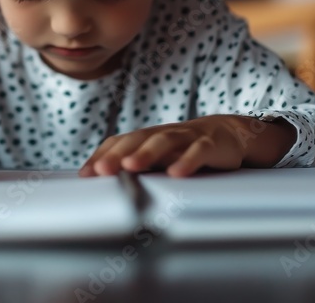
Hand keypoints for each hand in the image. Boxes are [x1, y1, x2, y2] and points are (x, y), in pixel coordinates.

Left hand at [78, 115, 292, 177]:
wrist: (228, 133)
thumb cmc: (185, 149)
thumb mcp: (160, 157)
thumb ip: (136, 166)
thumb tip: (101, 182)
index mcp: (148, 137)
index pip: (120, 142)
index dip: (102, 155)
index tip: (86, 174)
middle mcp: (164, 134)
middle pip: (137, 139)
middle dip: (117, 155)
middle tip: (101, 171)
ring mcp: (187, 137)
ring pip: (164, 141)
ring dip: (146, 154)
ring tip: (130, 167)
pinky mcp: (211, 144)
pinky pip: (198, 151)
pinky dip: (186, 161)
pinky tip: (175, 174)